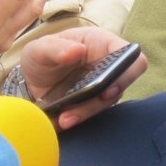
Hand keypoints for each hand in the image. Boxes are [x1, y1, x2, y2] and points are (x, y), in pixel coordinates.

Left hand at [18, 29, 147, 129]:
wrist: (33, 80)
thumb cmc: (42, 55)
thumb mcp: (40, 48)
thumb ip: (56, 47)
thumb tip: (78, 50)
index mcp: (103, 43)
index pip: (131, 56)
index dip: (126, 73)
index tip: (107, 88)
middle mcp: (109, 65)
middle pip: (121, 84)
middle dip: (101, 99)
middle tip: (81, 107)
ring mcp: (104, 87)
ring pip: (106, 103)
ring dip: (86, 112)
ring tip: (64, 119)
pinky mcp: (94, 104)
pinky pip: (93, 115)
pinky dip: (78, 119)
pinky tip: (61, 121)